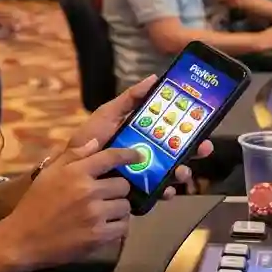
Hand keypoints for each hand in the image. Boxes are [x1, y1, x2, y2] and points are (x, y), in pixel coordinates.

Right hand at [0, 139, 138, 270]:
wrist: (24, 239)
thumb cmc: (35, 204)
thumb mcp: (48, 173)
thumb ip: (73, 156)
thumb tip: (96, 142)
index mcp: (75, 172)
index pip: (111, 157)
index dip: (129, 155)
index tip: (138, 156)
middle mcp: (88, 191)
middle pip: (123, 185)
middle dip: (117, 189)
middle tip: (107, 195)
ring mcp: (95, 215)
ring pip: (125, 206)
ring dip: (118, 208)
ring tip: (105, 212)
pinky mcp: (99, 236)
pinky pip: (123, 227)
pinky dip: (117, 226)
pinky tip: (104, 226)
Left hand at [68, 75, 211, 199]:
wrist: (69, 171)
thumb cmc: (89, 140)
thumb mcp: (108, 116)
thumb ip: (128, 100)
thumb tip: (153, 79)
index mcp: (143, 134)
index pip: (171, 130)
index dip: (189, 128)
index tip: (202, 123)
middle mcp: (148, 154)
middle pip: (178, 151)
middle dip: (194, 150)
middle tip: (203, 148)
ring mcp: (144, 174)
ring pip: (172, 172)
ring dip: (182, 171)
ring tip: (182, 170)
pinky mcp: (138, 192)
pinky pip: (157, 192)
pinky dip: (166, 191)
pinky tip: (167, 189)